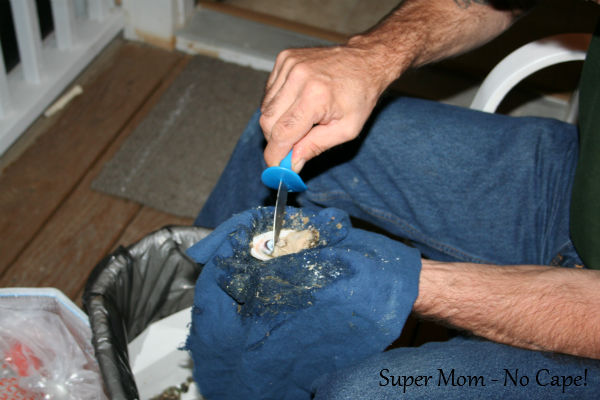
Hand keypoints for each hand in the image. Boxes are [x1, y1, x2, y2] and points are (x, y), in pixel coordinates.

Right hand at [260, 44, 391, 170]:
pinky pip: (269, 91)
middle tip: (290, 146)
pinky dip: (278, 103)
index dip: (275, 154)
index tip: (275, 166)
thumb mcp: (346, 130)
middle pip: (267, 121)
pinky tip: (297, 102)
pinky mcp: (285, 58)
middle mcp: (298, 77)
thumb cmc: (360, 95)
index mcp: (315, 96)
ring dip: (277, 121)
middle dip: (275, 139)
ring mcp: (290, 65)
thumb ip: (315, 147)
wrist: (365, 61)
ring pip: (266, 107)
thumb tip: (291, 164)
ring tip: (301, 119)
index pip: (282, 133)